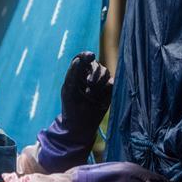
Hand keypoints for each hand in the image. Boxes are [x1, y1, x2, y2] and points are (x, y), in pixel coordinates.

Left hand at [37, 52, 112, 171]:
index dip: (87, 55)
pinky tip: (100, 97)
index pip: (82, 58)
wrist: (80, 127)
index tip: (90, 56)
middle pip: (96, 65)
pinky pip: (112, 83)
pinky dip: (107, 88)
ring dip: (99, 81)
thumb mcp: (69, 90)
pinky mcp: (109, 91)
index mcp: (78, 73)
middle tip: (89, 83)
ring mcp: (100, 83)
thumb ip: (72, 74)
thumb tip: (78, 60)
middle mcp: (90, 75)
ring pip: (106, 72)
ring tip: (91, 94)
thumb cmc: (71, 108)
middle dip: (94, 73)